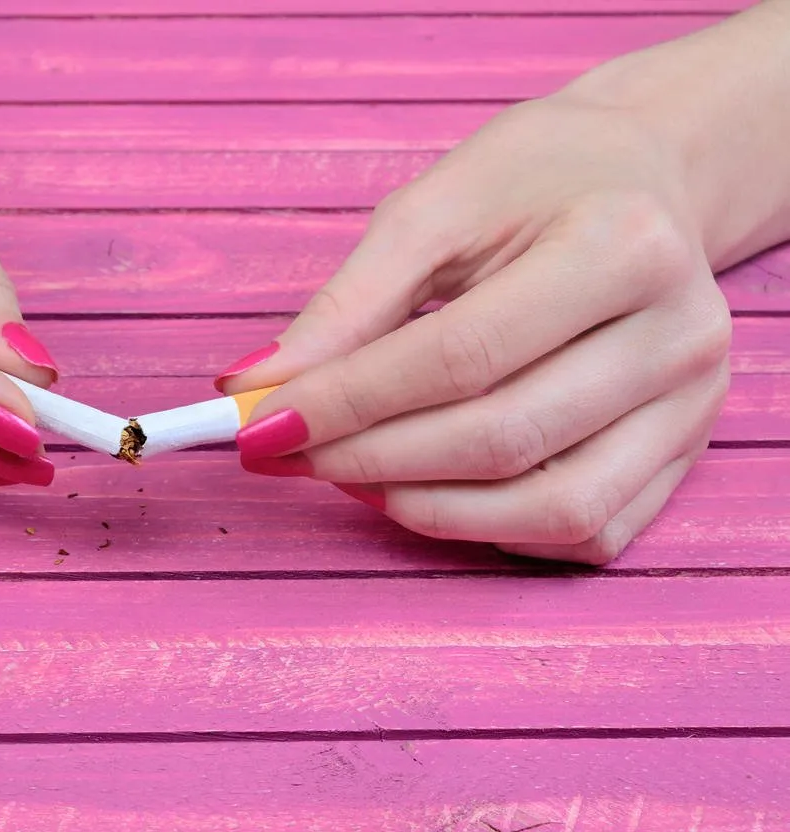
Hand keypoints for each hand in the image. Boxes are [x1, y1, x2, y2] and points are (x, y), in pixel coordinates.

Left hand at [216, 93, 731, 563]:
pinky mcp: (686, 454)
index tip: (261, 424)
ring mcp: (694, 407)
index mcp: (621, 246)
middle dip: (370, 459)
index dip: (349, 402)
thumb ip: (347, 304)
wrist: (641, 179)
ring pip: (554, 508)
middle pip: (503, 438)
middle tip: (286, 453)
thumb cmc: (532, 183)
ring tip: (347, 475)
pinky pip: (587, 531)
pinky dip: (494, 530)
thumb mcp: (432, 209)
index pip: (461, 356)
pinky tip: (426, 492)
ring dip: (427, 509)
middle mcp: (679, 335)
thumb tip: (258, 389)